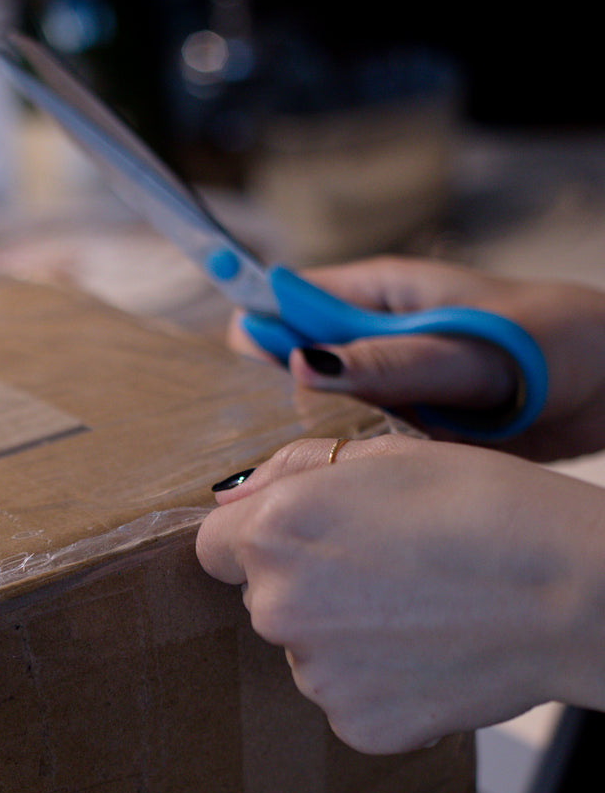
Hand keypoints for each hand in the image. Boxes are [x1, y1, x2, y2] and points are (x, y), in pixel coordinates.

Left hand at [196, 433, 604, 752]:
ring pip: (311, 653)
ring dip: (349, 637)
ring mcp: (317, 678)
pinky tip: (435, 653)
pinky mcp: (359, 727)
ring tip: (426, 611)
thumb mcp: (385, 454)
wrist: (572, 591)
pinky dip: (383, 683)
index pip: (214, 547)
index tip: (312, 537)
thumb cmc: (488, 508)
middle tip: (393, 568)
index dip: (265, 538)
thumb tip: (240, 496)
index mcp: (273, 535)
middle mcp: (278, 611)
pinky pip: (351, 700)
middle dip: (311, 585)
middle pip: (266, 600)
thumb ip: (294, 471)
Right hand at [233, 257, 604, 461]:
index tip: (236, 395)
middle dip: (277, 411)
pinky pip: (361, 454)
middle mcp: (371, 342)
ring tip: (321, 481)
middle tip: (283, 454)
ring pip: (322, 420)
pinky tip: (358, 496)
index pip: (280, 306)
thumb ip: (390, 361)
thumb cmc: (555, 343)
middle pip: (290, 372)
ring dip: (319, 449)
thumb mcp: (469, 349)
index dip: (252, 344)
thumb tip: (303, 364)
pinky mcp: (409, 433)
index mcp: (374, 295)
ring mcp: (389, 389)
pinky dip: (356, 473)